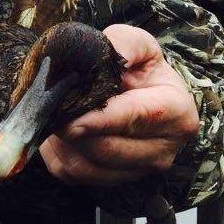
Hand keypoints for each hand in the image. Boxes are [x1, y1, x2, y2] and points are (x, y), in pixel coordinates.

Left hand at [40, 24, 199, 184]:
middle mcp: (162, 149)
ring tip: (54, 114)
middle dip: (72, 129)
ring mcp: (137, 170)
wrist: (143, 92)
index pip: (135, 118)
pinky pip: (73, 174)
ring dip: (62, 142)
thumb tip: (98, 55)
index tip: (70, 119)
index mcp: (175, 111)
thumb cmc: (139, 68)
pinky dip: (57, 154)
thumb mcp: (138, 44)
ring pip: (87, 166)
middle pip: (106, 148)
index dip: (99, 119)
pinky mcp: (111, 180)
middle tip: (48, 107)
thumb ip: (121, 44)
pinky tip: (57, 132)